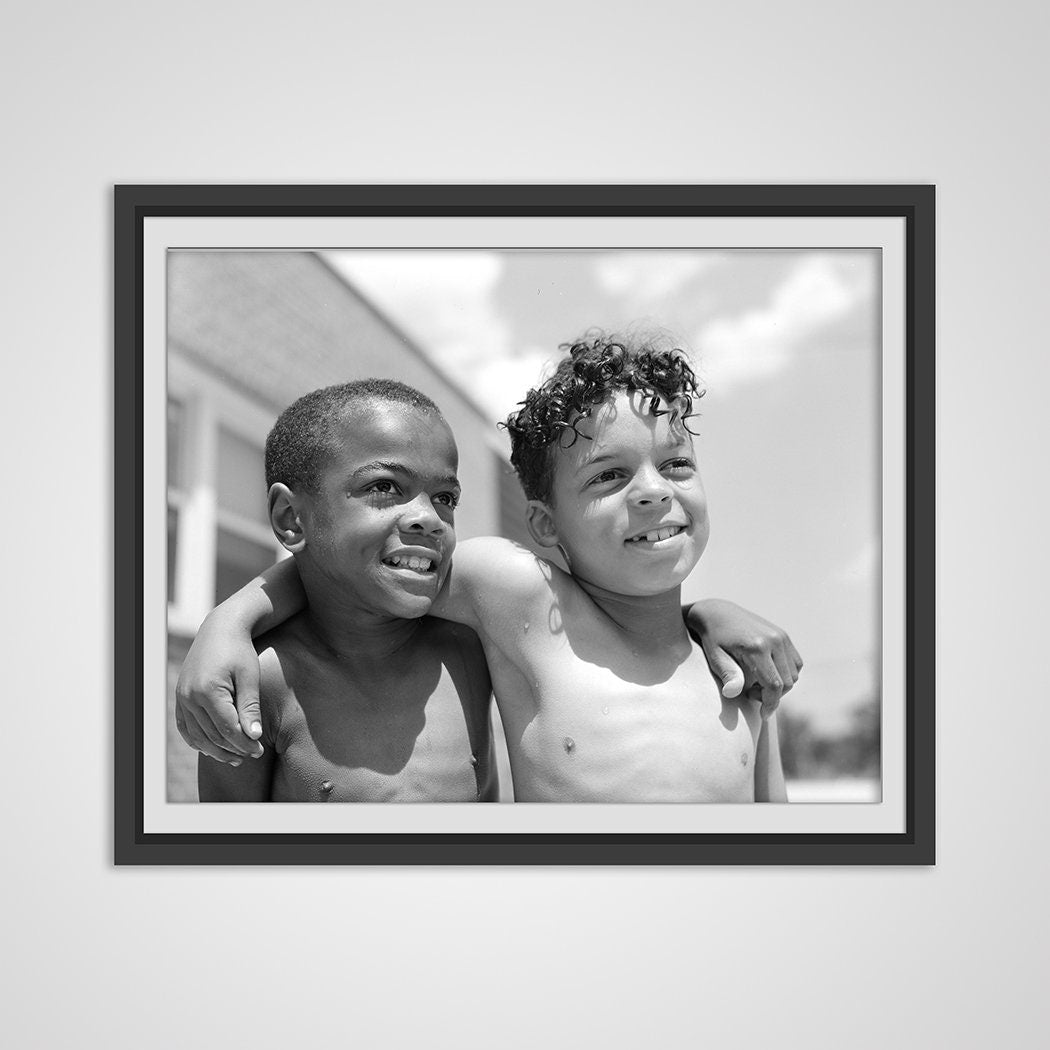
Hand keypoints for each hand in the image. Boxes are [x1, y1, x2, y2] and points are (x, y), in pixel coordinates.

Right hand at [174, 616, 264, 764]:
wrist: (220, 630)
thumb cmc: (240, 651)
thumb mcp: (250, 676)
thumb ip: (250, 707)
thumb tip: (253, 737)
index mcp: (208, 690)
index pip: (228, 728)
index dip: (244, 743)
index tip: (259, 750)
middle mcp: (190, 696)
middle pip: (212, 735)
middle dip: (234, 748)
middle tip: (253, 754)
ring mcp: (182, 698)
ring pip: (197, 736)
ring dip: (216, 750)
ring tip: (236, 757)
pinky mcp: (180, 697)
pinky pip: (186, 727)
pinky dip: (198, 741)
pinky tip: (214, 748)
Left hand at [687, 599, 802, 718]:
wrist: (717, 612)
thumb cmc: (713, 639)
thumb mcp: (715, 657)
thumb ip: (727, 674)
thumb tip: (732, 693)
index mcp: (757, 647)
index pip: (775, 685)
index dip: (771, 704)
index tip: (763, 715)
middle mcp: (774, 640)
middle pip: (787, 682)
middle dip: (772, 695)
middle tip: (750, 693)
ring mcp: (781, 636)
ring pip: (793, 674)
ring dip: (780, 685)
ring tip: (756, 682)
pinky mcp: (783, 635)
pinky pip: (795, 663)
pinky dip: (786, 673)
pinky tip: (767, 673)